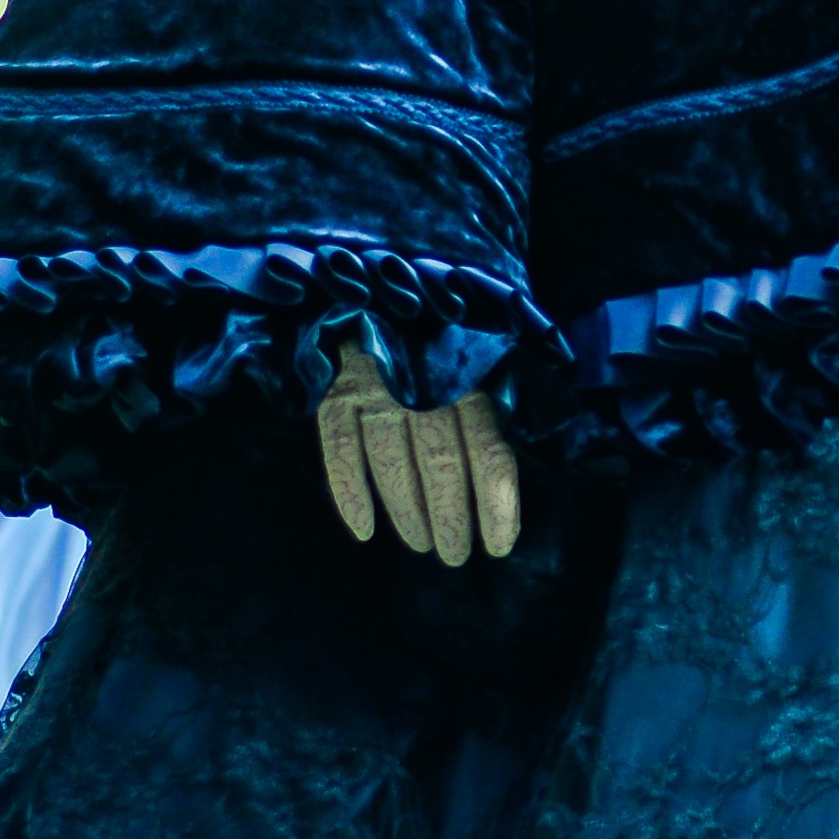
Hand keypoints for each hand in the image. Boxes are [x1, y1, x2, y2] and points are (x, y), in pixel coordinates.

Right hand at [318, 343, 521, 562]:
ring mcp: (374, 386)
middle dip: (450, 519)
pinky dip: (349, 492)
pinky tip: (364, 529)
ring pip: (392, 462)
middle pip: (441, 464)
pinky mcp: (335, 389)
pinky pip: (340, 448)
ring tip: (420, 543)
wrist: (381, 283)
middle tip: (454, 555)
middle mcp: (424, 382)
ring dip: (407, 511)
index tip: (498, 547)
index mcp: (471, 376)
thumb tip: (504, 472)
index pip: (490, 453)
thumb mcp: (486, 355)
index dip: (496, 507)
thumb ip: (496, 404)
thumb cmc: (446, 330)